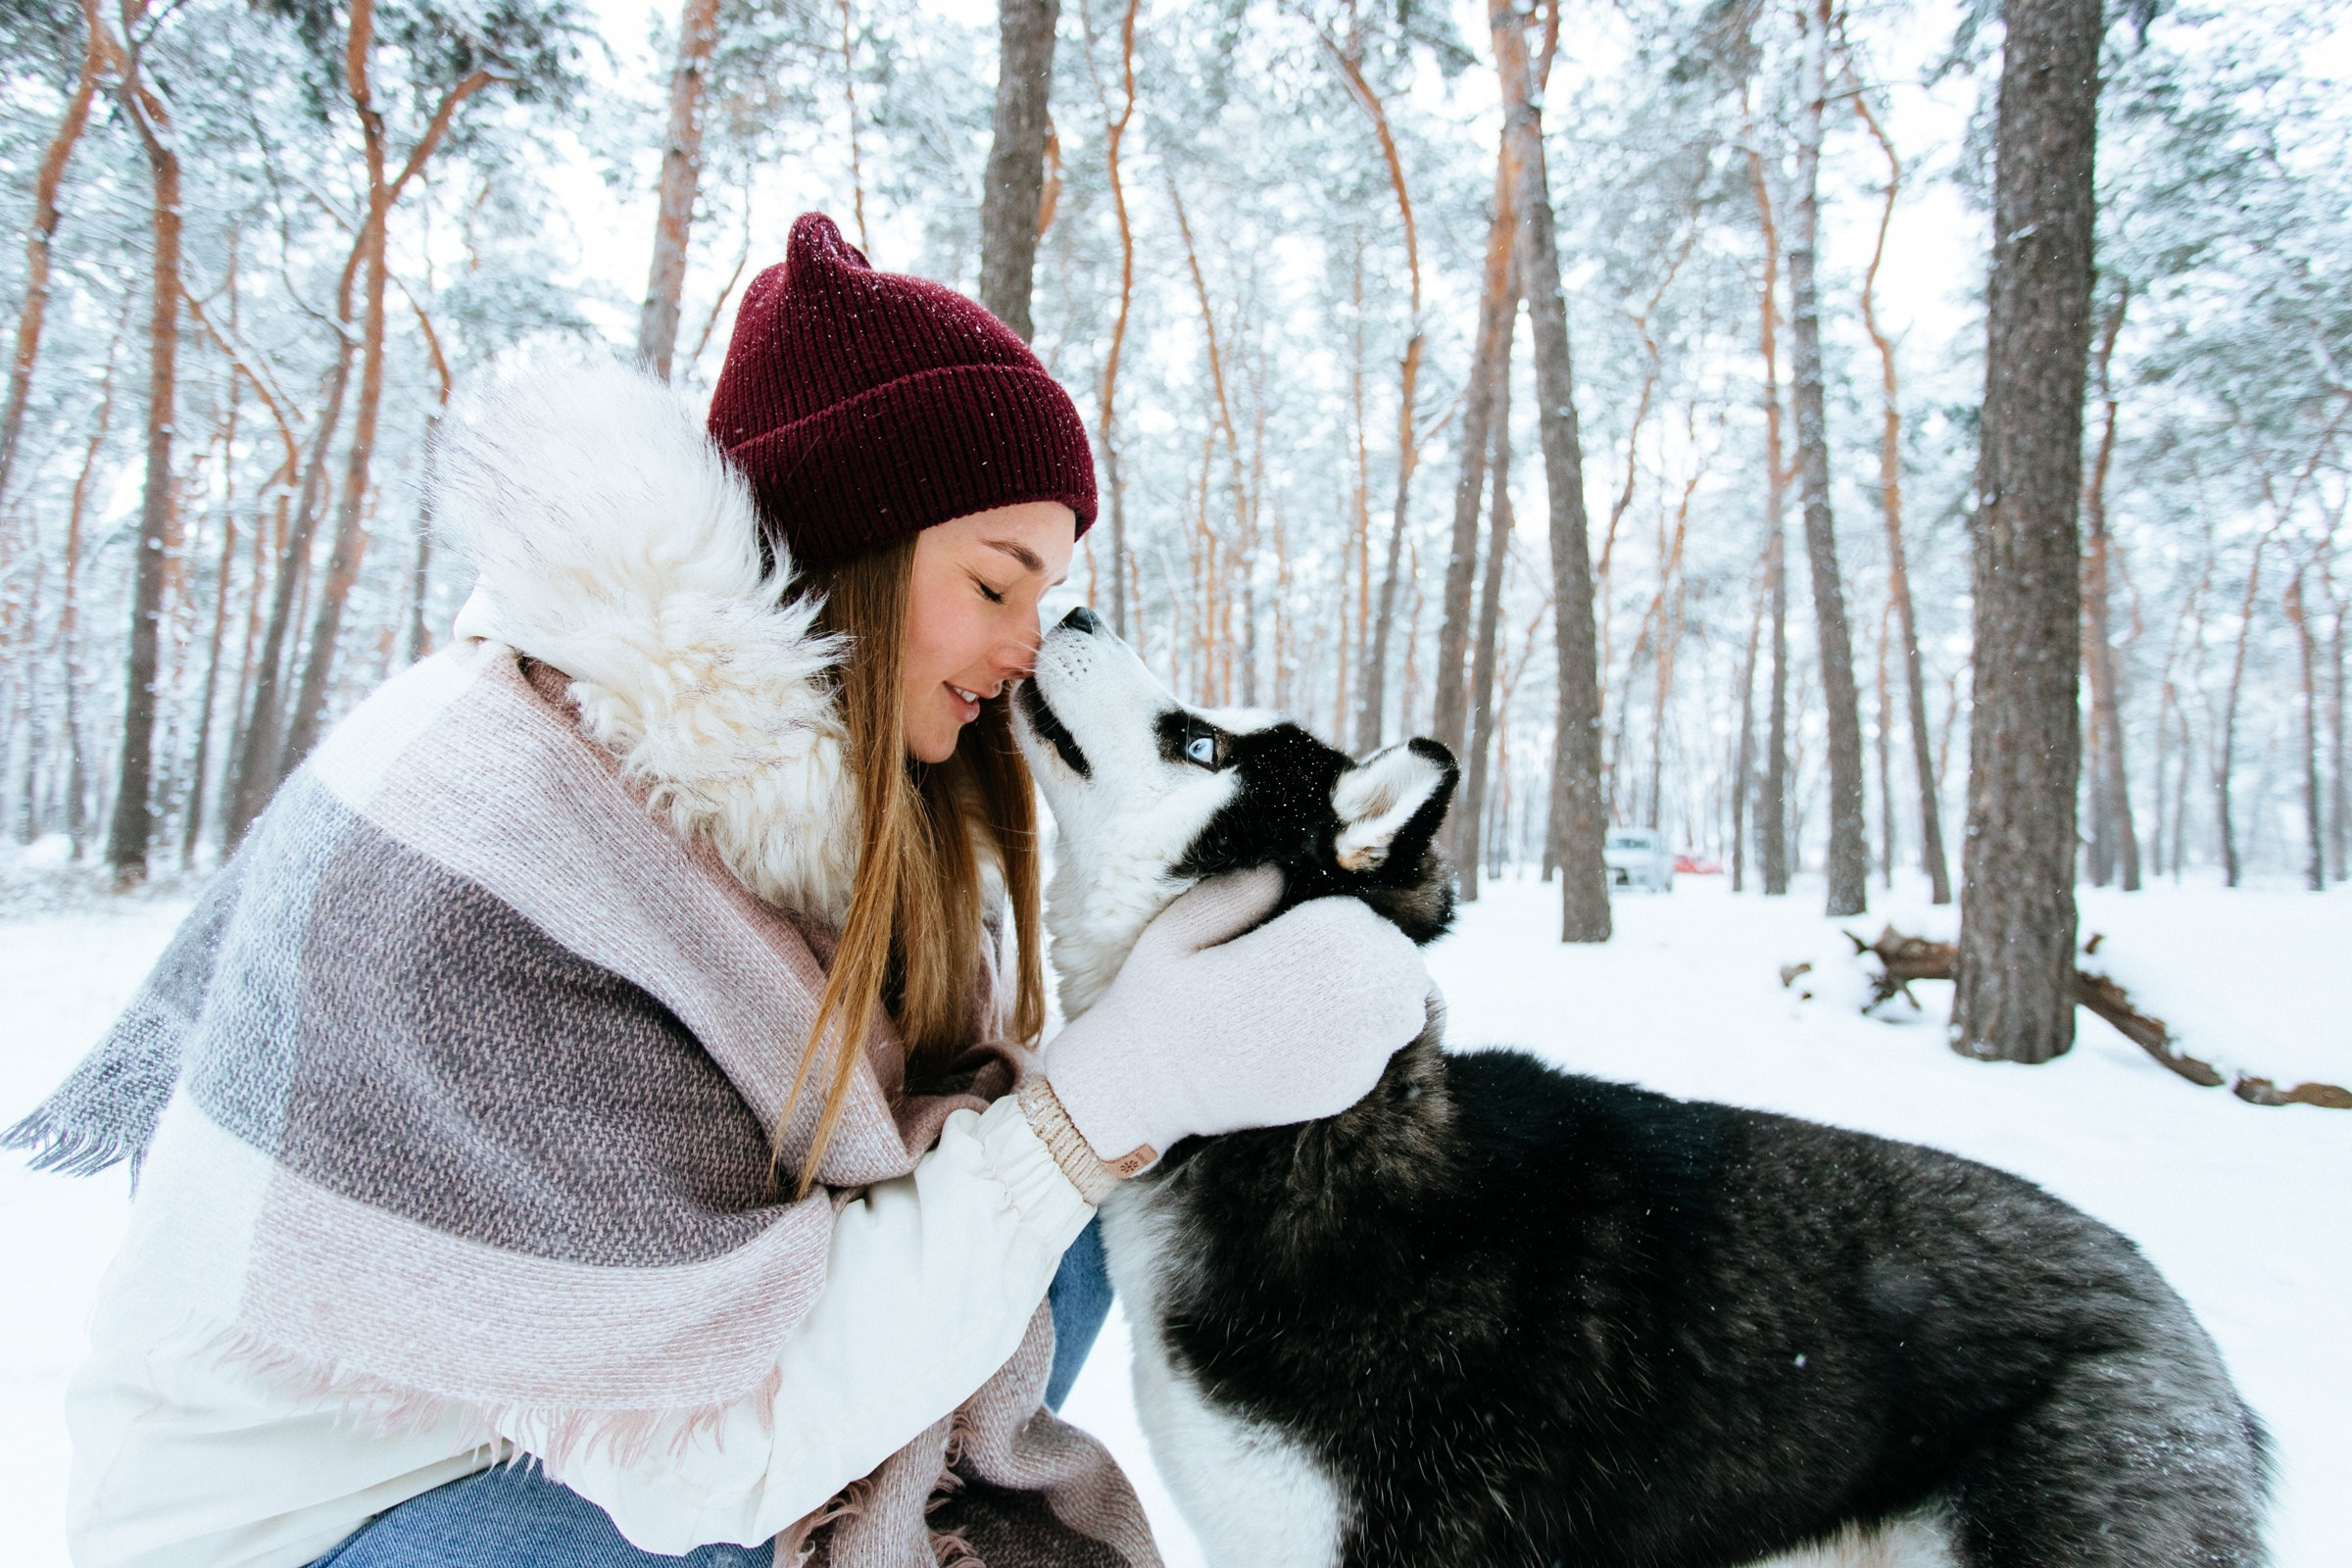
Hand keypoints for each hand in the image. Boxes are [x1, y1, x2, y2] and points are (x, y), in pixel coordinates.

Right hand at [1041, 868, 1430, 1165]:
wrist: (1146, 1089)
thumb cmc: (1156, 1003)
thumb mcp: (1177, 929)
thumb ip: (1232, 895)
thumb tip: (1278, 873)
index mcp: (1305, 944)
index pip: (1363, 918)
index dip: (1340, 923)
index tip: (1306, 931)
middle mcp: (1342, 994)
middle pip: (1397, 959)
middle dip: (1370, 955)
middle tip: (1325, 963)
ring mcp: (1350, 1047)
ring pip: (1407, 1004)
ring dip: (1382, 993)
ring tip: (1335, 994)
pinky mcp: (1347, 1088)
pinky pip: (1387, 1049)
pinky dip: (1371, 1036)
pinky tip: (1325, 1034)